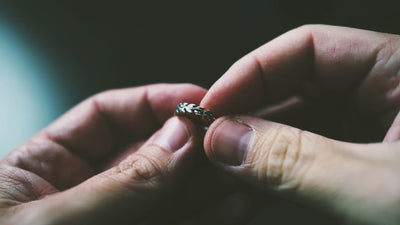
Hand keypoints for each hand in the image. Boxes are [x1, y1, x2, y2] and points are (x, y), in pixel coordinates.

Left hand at [0, 84, 256, 224]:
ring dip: (211, 182)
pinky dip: (211, 217)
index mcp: (41, 171)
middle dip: (193, 145)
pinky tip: (237, 203)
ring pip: (171, 195)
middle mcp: (83, 196)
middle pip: (148, 154)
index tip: (197, 101)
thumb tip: (178, 137)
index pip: (105, 116)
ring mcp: (116, 224)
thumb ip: (121, 182)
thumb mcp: (50, 224)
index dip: (153, 102)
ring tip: (247, 168)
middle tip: (233, 137)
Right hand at [201, 25, 399, 224]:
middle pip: (295, 87)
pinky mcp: (362, 169)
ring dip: (255, 145)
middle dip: (248, 112)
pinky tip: (249, 182)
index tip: (214, 103)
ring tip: (221, 166)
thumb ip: (298, 163)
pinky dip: (274, 171)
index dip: (253, 70)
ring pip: (296, 126)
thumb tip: (225, 140)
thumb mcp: (383, 191)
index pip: (309, 48)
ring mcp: (370, 136)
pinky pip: (306, 158)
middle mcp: (385, 98)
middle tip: (210, 141)